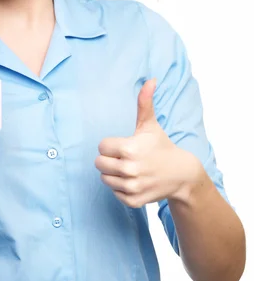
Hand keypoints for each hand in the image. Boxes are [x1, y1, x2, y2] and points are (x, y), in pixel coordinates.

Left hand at [95, 78, 203, 207]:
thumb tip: (150, 79)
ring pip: (105, 179)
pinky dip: (121, 188)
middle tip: (125, 158)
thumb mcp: (151, 125)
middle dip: (109, 159)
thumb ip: (144, 102)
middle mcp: (130, 169)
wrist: (181, 174)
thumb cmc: (161, 146)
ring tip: (130, 169)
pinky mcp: (134, 201)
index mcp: (129, 149)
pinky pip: (114, 193)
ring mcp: (132, 187)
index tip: (124, 145)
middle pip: (99, 164)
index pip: (101, 147)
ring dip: (114, 174)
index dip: (111, 145)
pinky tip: (134, 181)